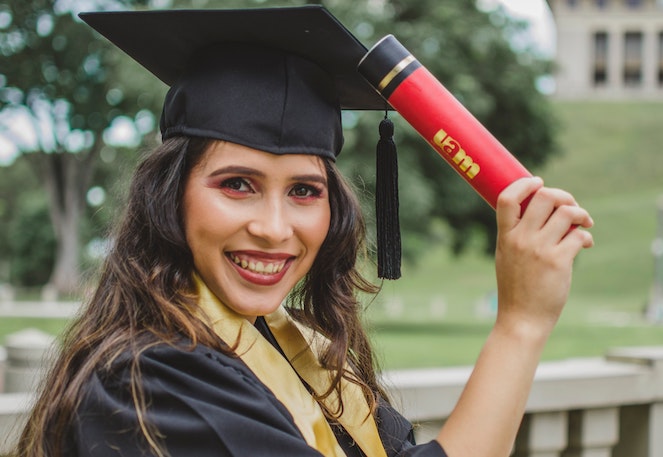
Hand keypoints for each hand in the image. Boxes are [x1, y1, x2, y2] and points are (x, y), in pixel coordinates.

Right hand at [494, 177, 593, 336]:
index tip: (538, 182)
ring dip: (581, 214)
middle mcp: (520, 239)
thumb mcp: (506, 257)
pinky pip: (578, 236)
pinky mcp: (558, 262)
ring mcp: (539, 250)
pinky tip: (585, 244)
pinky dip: (586, 236)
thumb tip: (542, 213)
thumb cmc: (515, 289)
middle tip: (570, 207)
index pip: (507, 198)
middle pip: (544, 197)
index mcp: (505, 236)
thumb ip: (516, 235)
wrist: (521, 319)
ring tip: (584, 223)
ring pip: (566, 213)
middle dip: (563, 196)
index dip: (524, 183)